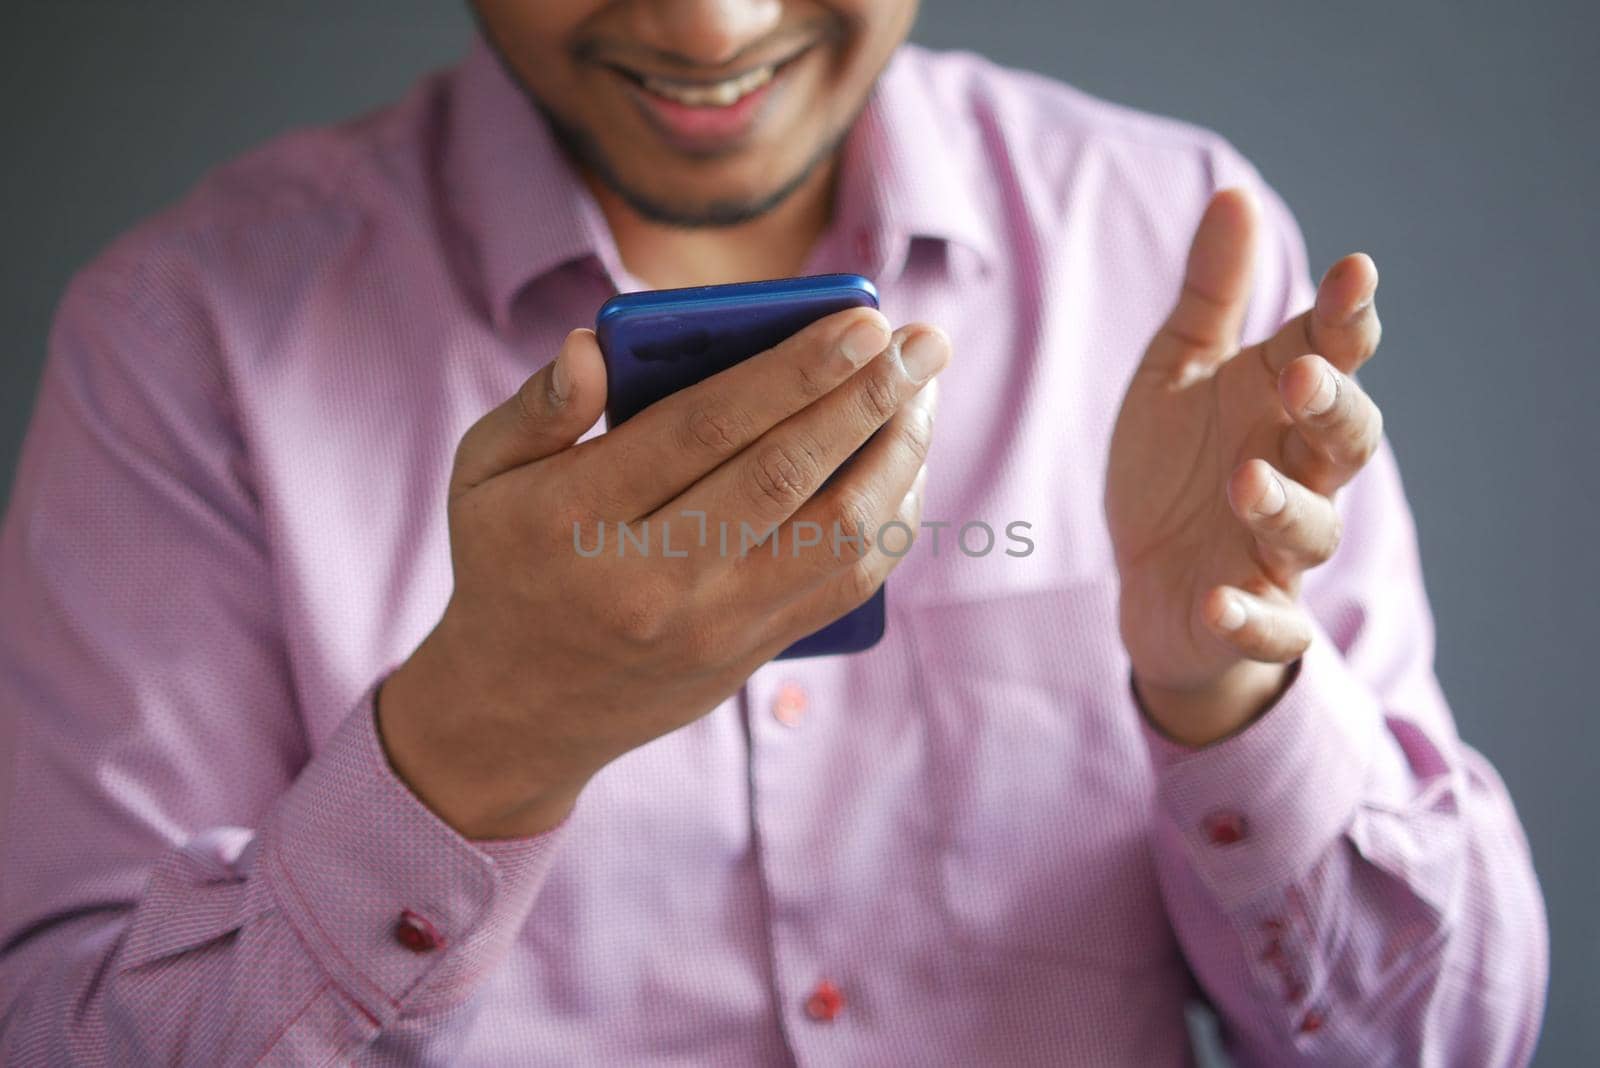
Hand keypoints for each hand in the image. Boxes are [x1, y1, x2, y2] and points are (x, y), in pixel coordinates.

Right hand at [377, 310, 948, 836]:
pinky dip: (891, 521)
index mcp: (577, 517)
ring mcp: (711, 626)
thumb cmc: (507, 563)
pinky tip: (905, 464)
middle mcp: (653, 579)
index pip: (702, 430)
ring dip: (896, 457)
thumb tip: (592, 347)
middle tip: (923, 342)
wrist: (519, 711)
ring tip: (923, 393)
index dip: (792, 371)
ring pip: (835, 536)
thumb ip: (538, 408)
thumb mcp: (482, 477)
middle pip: (784, 476)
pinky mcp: (750, 654)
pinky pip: (845, 586)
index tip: (861, 320)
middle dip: (867, 399)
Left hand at [1105, 188, 1383, 745]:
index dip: (1347, 317)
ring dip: (1286, 506)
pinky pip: (1266, 624)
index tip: (1355, 272)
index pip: (1331, 353)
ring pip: (1312, 529)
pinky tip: (1220, 602)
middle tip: (1302, 377)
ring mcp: (1275, 548)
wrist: (1149, 584)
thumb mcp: (1177, 373)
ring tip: (1247, 480)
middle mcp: (1294, 471)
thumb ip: (1210, 297)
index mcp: (1279, 404)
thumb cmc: (1176, 469)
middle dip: (1333, 407)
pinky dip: (1250, 616)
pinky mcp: (1247, 614)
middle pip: (1344, 440)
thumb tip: (1235, 193)